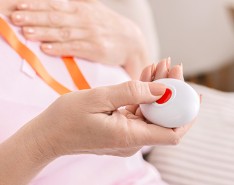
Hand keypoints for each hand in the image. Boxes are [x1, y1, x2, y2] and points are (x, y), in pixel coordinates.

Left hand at [11, 0, 149, 78]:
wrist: (131, 41)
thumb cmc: (109, 25)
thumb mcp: (94, 9)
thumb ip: (78, 3)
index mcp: (82, 9)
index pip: (55, 5)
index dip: (36, 6)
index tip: (19, 6)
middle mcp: (85, 20)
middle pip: (56, 17)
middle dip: (35, 17)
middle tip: (16, 18)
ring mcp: (91, 35)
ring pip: (63, 32)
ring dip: (43, 32)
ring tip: (26, 32)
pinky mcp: (96, 50)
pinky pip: (75, 48)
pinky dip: (60, 48)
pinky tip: (46, 49)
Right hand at [29, 58, 192, 158]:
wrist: (49, 135)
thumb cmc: (67, 118)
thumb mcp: (99, 98)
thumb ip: (132, 93)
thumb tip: (163, 90)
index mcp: (129, 137)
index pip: (172, 133)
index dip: (186, 114)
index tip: (191, 91)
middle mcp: (132, 140)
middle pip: (163, 119)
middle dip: (172, 92)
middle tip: (171, 66)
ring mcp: (127, 135)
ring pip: (151, 113)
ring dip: (157, 90)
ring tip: (158, 66)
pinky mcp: (121, 129)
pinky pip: (138, 112)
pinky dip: (143, 95)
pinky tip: (145, 76)